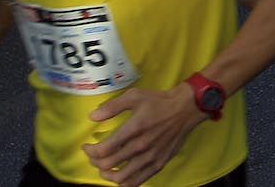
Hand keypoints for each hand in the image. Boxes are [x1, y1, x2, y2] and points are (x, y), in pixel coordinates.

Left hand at [83, 85, 208, 186]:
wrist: (186, 108)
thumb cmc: (160, 101)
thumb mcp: (135, 96)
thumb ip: (112, 106)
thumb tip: (92, 116)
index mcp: (134, 129)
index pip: (103, 150)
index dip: (90, 151)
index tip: (87, 146)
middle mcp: (141, 146)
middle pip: (108, 164)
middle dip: (95, 161)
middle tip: (94, 155)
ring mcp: (151, 157)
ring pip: (120, 178)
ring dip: (107, 175)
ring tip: (105, 167)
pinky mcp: (159, 164)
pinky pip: (136, 181)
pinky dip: (124, 182)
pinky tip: (120, 174)